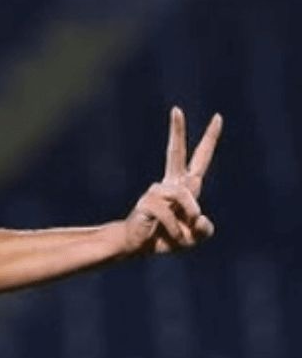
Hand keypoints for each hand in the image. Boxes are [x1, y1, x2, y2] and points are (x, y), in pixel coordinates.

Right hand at [123, 107, 222, 254]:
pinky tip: (171, 237)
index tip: (218, 117)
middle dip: (176, 131)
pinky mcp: (146, 203)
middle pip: (174, 153)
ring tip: (182, 237)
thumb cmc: (166, 238)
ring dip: (189, 216)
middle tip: (176, 110)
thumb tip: (199, 217)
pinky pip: (170, 214)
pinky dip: (176, 230)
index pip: (198, 159)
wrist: (138, 248)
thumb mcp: (195, 237)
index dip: (209, 139)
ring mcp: (155, 192)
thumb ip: (205, 229)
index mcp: (183, 187)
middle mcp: (169, 184)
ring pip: (184, 195)